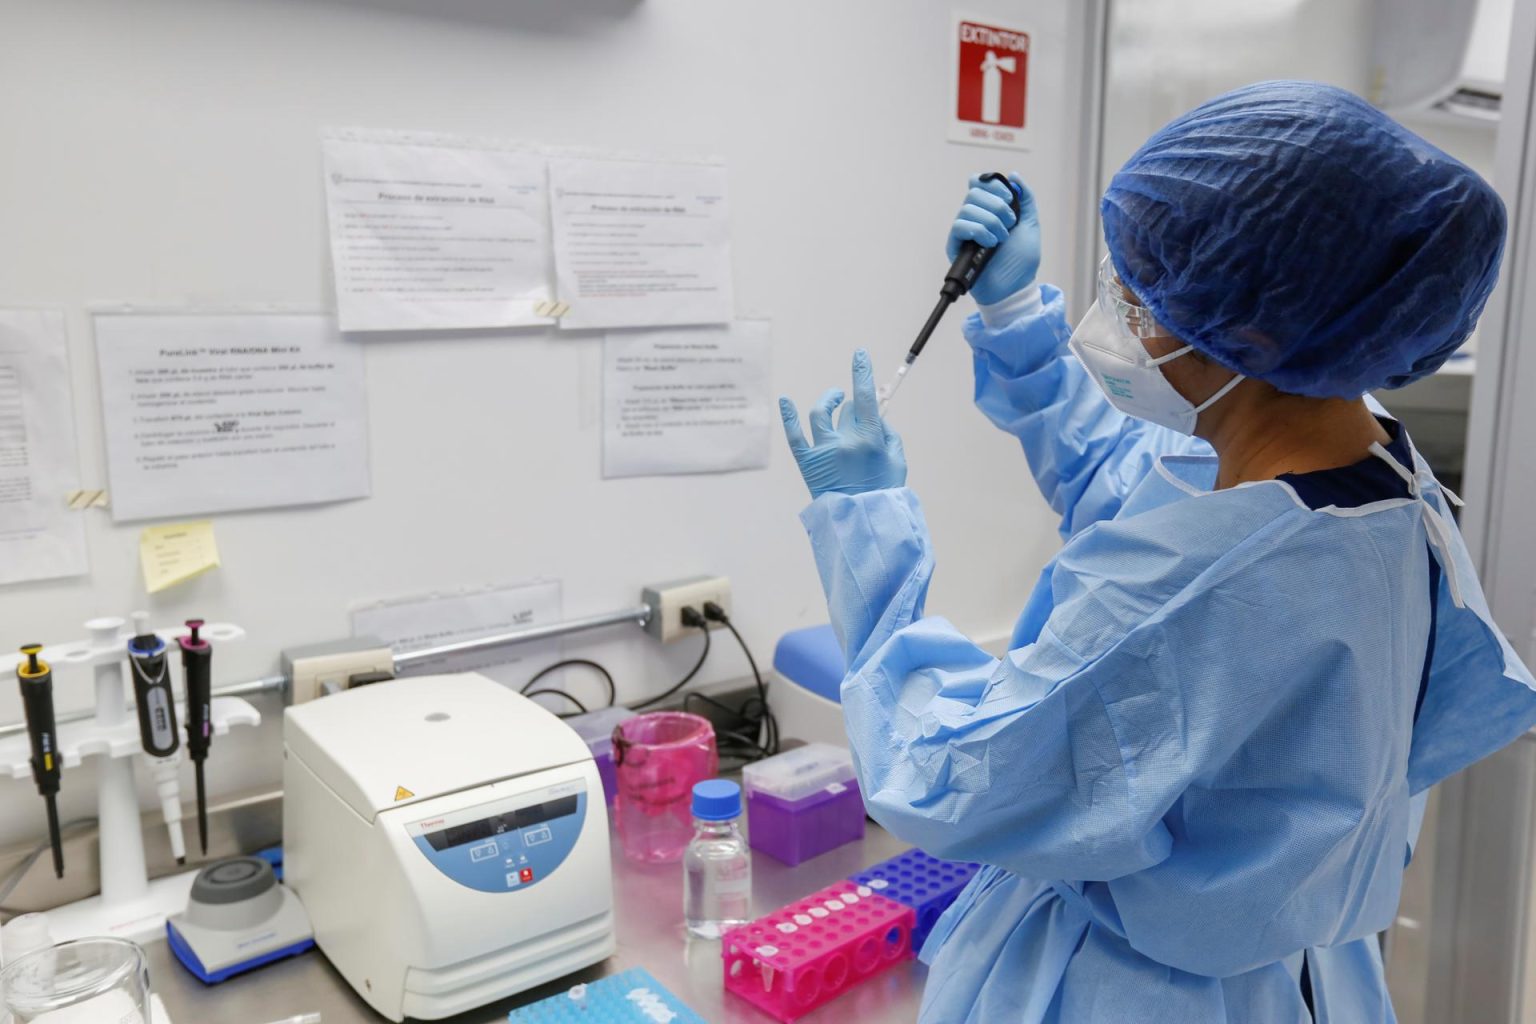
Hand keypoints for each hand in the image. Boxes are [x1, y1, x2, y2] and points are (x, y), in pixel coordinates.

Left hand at [781, 349, 906, 499]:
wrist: (862, 524)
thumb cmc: (883, 493)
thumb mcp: (897, 461)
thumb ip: (888, 435)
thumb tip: (876, 416)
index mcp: (869, 440)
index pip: (864, 396)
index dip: (861, 372)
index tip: (859, 355)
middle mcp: (844, 442)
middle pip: (845, 408)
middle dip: (852, 406)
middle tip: (855, 413)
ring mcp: (823, 452)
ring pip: (821, 414)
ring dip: (828, 402)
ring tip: (833, 399)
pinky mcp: (808, 463)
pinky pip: (794, 436)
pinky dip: (788, 417)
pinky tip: (785, 401)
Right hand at [947, 174, 1040, 305]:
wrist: (1015, 286)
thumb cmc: (1021, 260)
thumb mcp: (1030, 224)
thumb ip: (1025, 198)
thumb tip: (1015, 175)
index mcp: (990, 209)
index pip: (979, 183)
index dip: (992, 185)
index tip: (1009, 198)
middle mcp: (974, 217)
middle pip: (973, 192)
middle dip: (997, 206)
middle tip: (1010, 224)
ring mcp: (964, 231)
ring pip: (968, 208)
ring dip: (990, 222)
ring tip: (1001, 239)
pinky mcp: (955, 245)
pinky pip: (959, 226)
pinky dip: (979, 231)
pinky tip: (990, 244)